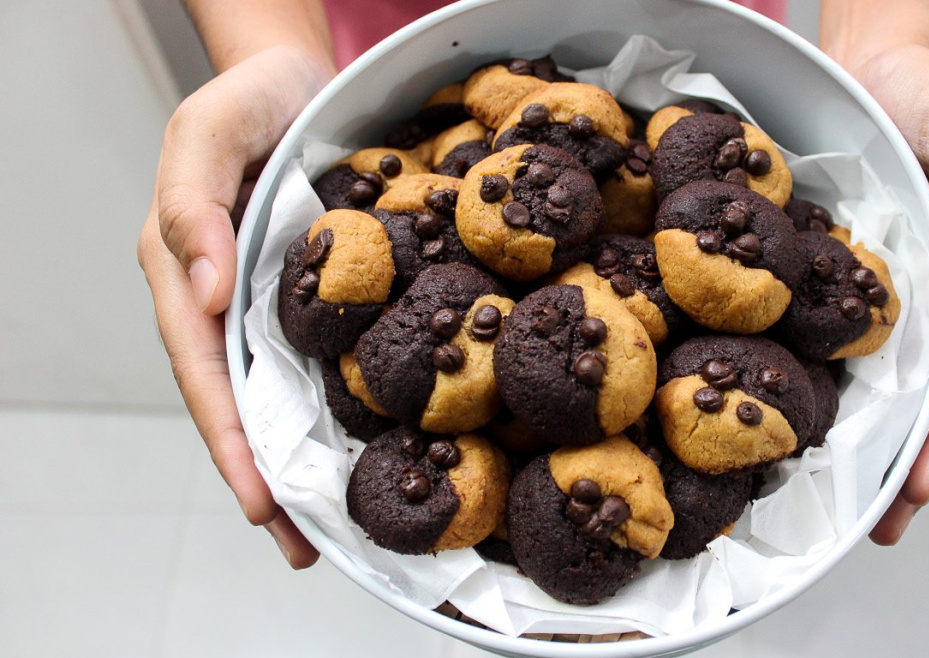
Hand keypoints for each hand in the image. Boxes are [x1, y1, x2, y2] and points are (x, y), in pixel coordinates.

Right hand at [138, 45, 331, 567]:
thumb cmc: (244, 102)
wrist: (293, 80)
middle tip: (299, 545)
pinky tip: (362, 446)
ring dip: (300, 460)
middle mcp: (225, 300)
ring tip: (328, 526)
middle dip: (265, 476)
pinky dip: (335, 407)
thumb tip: (205, 290)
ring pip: (279, 393)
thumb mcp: (206, 136)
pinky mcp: (313, 294)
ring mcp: (268, 302)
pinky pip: (320, 358)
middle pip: (239, 403)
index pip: (205, 371)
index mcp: (187, 272)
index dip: (229, 438)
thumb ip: (193, 205)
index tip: (258, 498)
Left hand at [847, 44, 928, 543]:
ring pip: (900, 381)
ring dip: (882, 442)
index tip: (916, 490)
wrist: (879, 68)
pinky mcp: (866, 282)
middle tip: (882, 525)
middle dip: (915, 463)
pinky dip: (848, 388)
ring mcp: (909, 293)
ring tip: (853, 503)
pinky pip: (860, 345)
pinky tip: (823, 421)